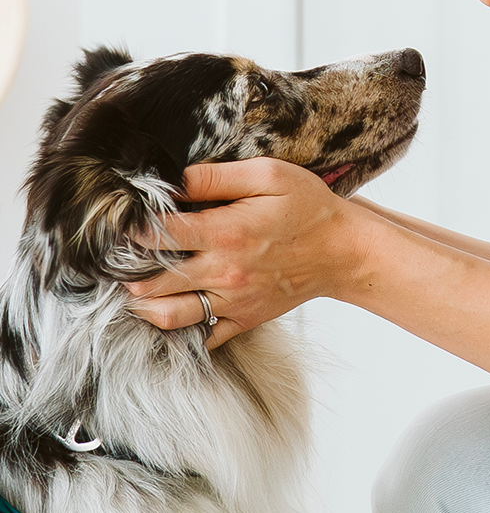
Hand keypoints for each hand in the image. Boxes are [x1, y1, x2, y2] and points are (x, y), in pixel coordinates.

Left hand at [125, 159, 361, 349]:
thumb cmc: (309, 208)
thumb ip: (218, 177)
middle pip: (153, 282)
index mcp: (226, 233)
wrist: (344, 251)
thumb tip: (174, 181)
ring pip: (169, 316)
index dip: (132, 228)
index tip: (124, 222)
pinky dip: (184, 330)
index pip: (158, 235)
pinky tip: (176, 310)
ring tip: (137, 289)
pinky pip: (204, 337)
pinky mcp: (245, 318)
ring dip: (145, 305)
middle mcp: (224, 272)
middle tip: (122, 259)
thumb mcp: (269, 175)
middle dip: (129, 271)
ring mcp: (234, 301)